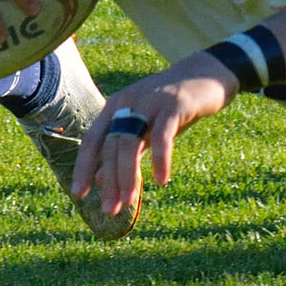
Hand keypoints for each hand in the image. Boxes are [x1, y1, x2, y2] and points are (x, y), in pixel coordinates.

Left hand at [69, 54, 240, 219]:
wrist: (208, 75)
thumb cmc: (174, 106)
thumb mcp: (145, 129)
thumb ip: (124, 152)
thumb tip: (101, 180)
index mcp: (116, 106)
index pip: (92, 140)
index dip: (83, 168)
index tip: (78, 195)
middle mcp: (128, 102)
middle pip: (112, 146)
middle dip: (110, 180)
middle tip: (111, 210)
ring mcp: (150, 101)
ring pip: (130, 143)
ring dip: (128, 175)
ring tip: (129, 202)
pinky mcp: (175, 104)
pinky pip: (162, 136)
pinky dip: (160, 160)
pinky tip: (162, 180)